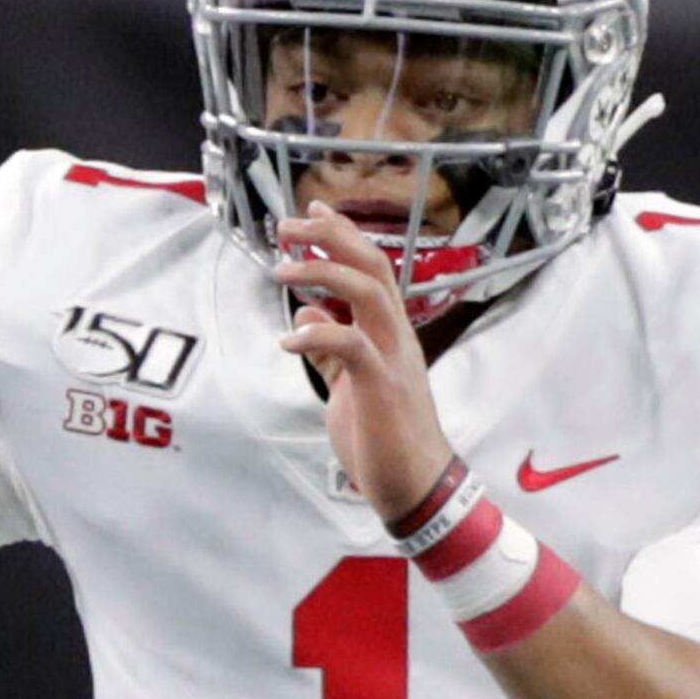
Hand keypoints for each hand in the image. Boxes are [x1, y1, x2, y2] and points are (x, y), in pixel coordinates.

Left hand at [276, 204, 456, 522]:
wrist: (417, 487)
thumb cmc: (387, 439)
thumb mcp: (350, 385)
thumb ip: (330, 349)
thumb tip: (307, 313)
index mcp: (392, 334)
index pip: (373, 269)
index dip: (343, 236)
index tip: (314, 212)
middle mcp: (397, 337)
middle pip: (373, 266)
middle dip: (331, 238)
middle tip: (290, 225)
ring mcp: (393, 359)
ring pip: (369, 293)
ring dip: (323, 274)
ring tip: (282, 270)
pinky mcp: (381, 386)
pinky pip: (350, 345)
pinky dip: (317, 335)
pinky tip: (288, 339)